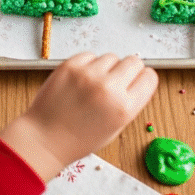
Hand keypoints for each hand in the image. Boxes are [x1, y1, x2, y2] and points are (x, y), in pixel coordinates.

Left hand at [0, 53, 157, 180]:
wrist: (45, 138)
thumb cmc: (79, 138)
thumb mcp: (114, 128)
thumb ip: (128, 103)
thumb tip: (135, 78)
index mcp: (125, 108)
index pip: (149, 77)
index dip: (143, 79)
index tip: (136, 81)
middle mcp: (109, 88)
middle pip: (134, 61)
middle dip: (128, 70)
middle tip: (116, 80)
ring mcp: (89, 75)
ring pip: (111, 57)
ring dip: (106, 68)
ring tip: (93, 85)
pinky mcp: (70, 65)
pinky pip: (90, 55)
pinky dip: (88, 65)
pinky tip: (80, 81)